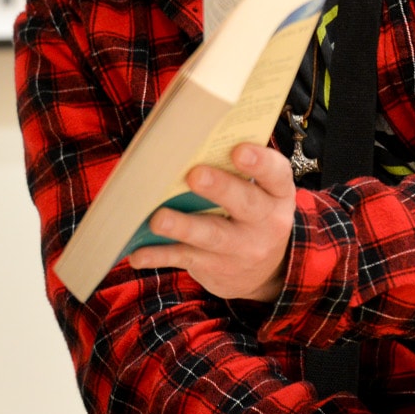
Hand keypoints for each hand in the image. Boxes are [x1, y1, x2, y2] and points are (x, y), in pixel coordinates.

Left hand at [129, 143, 295, 301]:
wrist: (265, 271)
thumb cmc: (250, 212)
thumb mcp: (258, 192)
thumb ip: (233, 170)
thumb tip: (186, 143)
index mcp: (276, 193)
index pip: (276, 174)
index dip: (260, 162)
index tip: (238, 150)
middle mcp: (266, 222)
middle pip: (245, 203)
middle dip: (219, 188)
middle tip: (195, 174)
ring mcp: (241, 248)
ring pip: (211, 235)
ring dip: (183, 226)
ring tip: (158, 219)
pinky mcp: (216, 267)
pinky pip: (185, 258)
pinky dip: (159, 256)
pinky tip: (138, 254)